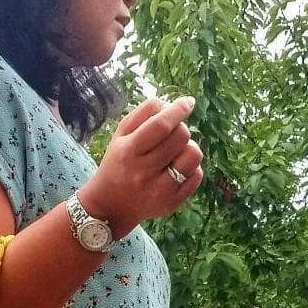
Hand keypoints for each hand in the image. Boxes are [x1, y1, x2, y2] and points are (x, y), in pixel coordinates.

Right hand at [79, 96, 203, 233]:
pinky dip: (191, 167)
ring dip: (189, 147)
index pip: (160, 125)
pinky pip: (197, 176)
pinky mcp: (172, 203)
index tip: (187, 102)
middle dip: (181, 128)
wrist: (111, 205)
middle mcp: (144, 172)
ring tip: (176, 151)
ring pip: (193, 156)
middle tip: (172, 134)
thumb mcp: (121, 135)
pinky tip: (177, 168)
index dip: (178, 110)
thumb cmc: (119, 162)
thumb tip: (171, 104)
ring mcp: (160, 190)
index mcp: (129, 151)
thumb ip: (143, 114)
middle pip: (180, 137)